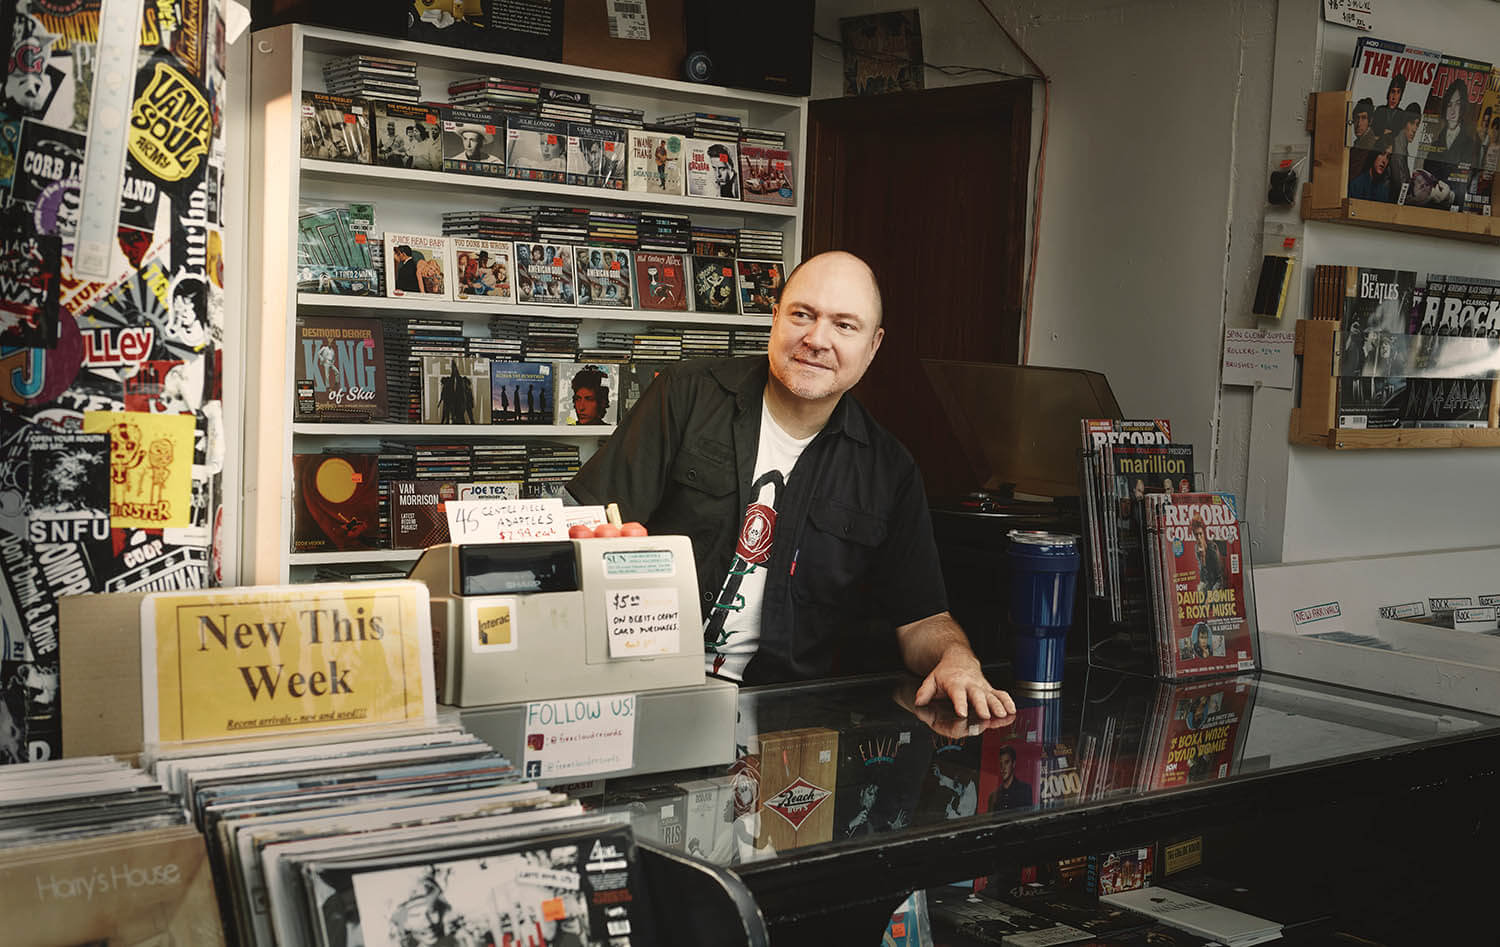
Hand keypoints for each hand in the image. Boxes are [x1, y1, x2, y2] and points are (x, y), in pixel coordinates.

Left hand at [893, 680, 1013, 738]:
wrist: (959, 658)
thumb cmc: (946, 672)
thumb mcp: (931, 679)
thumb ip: (925, 691)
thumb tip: (919, 701)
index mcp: (955, 683)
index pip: (957, 694)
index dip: (959, 703)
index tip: (961, 712)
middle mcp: (971, 685)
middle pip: (977, 696)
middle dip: (982, 706)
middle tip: (986, 715)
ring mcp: (982, 687)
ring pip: (992, 696)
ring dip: (998, 705)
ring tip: (1003, 714)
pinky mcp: (990, 689)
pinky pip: (1001, 694)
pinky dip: (1008, 702)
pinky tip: (1012, 710)